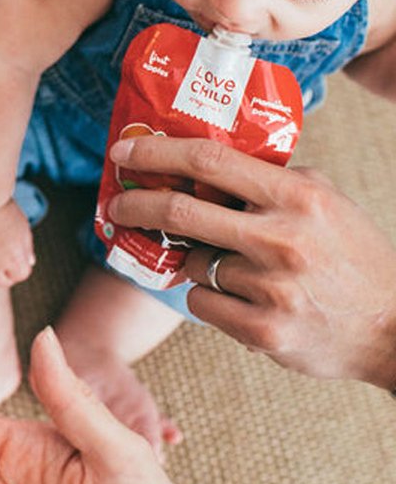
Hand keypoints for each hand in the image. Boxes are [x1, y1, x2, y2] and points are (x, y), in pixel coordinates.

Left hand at [107, 136, 395, 390]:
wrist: (395, 329)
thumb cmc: (353, 258)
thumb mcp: (324, 200)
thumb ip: (270, 179)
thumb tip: (199, 163)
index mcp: (297, 196)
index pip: (209, 160)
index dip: (157, 153)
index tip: (122, 152)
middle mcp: (282, 238)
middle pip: (180, 211)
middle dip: (136, 205)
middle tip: (117, 204)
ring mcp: (271, 287)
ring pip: (192, 263)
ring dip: (194, 261)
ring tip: (232, 266)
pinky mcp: (262, 331)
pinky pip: (201, 303)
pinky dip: (209, 297)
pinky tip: (242, 298)